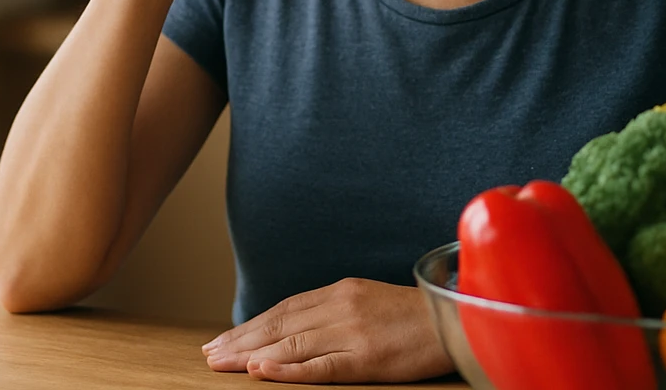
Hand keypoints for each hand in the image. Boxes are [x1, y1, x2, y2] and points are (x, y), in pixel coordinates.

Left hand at [201, 278, 452, 383]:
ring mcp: (352, 332)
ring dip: (250, 356)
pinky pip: (319, 366)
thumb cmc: (416, 316)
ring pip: (290, 345)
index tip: (221, 339)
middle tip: (207, 355)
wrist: (458, 319)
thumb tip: (298, 326)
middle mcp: (340, 307)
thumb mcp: (370, 301)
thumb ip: (335, 309)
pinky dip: (286, 370)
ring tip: (220, 365)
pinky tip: (260, 373)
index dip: (249, 326)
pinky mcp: (367, 358)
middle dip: (239, 341)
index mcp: (341, 291)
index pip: (283, 310)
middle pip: (278, 325)